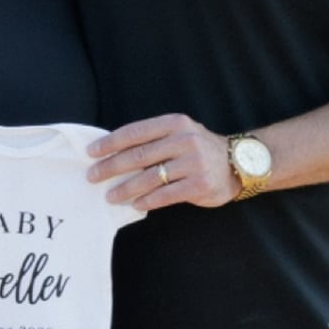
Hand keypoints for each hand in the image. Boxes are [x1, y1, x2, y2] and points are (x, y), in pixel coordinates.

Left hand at [86, 114, 238, 209]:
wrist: (238, 163)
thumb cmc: (197, 148)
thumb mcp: (178, 133)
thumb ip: (152, 139)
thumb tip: (111, 151)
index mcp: (174, 124)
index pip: (134, 133)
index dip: (110, 143)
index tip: (90, 152)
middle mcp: (184, 141)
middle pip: (138, 156)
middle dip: (111, 167)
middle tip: (92, 176)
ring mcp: (193, 163)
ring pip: (149, 178)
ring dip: (125, 188)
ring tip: (109, 195)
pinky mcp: (200, 185)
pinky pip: (166, 195)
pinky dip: (147, 201)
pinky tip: (135, 204)